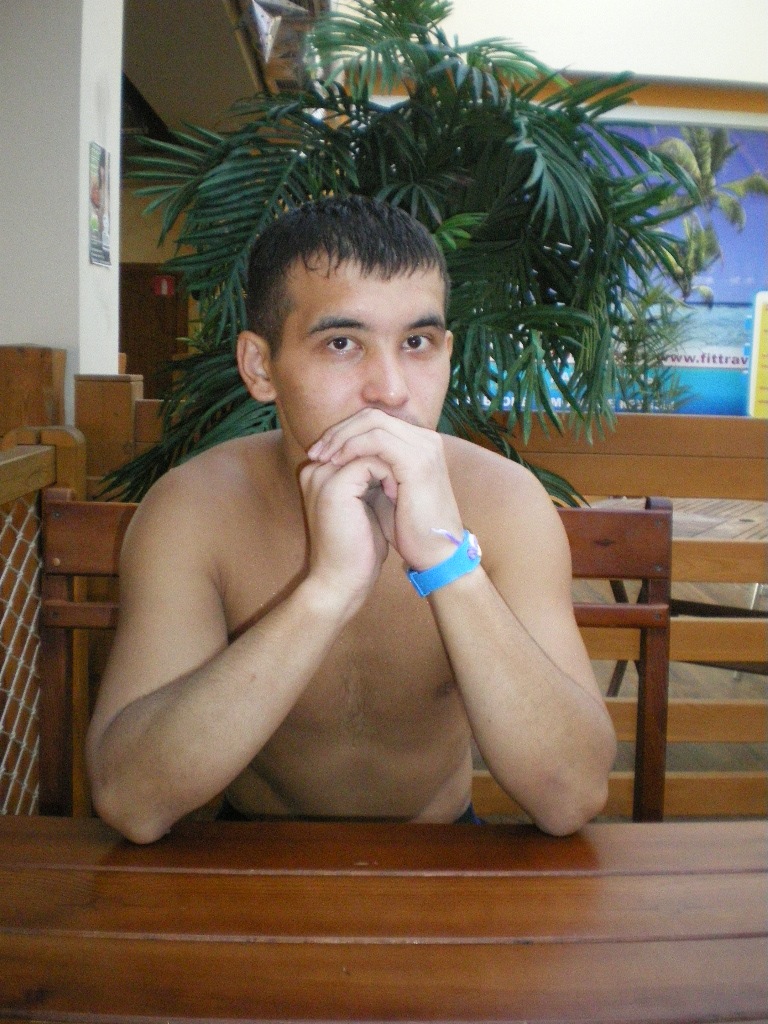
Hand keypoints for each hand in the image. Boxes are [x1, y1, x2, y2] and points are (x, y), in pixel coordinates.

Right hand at [298, 453, 392, 611]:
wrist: (343, 580)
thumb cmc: (357, 549)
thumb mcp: (363, 506)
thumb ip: (369, 480)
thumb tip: (392, 460)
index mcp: (318, 473)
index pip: (355, 444)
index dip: (382, 454)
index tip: (399, 477)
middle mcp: (314, 469)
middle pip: (359, 438)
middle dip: (387, 453)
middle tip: (406, 475)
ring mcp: (322, 474)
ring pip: (367, 446)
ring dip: (391, 463)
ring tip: (401, 487)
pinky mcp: (335, 485)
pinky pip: (371, 461)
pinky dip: (390, 475)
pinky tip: (398, 495)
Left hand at [307, 409, 463, 569]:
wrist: (436, 554)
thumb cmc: (410, 529)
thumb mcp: (384, 492)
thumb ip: (369, 469)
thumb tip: (337, 456)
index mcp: (418, 444)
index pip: (374, 421)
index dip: (343, 432)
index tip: (318, 452)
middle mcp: (425, 439)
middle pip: (371, 415)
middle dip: (338, 431)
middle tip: (315, 452)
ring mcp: (424, 447)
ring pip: (372, 422)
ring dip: (342, 438)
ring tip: (323, 458)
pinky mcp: (418, 461)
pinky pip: (378, 440)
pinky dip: (353, 448)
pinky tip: (338, 464)